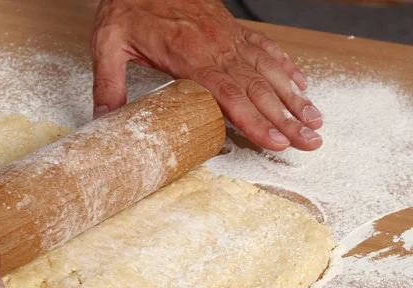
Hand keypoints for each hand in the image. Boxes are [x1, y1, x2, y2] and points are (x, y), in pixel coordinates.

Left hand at [91, 0, 323, 150]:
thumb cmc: (127, 6)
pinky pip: (265, 49)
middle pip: (260, 90)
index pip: (231, 96)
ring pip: (270, 71)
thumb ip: (108, 84)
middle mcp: (218, 48)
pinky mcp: (231, 29)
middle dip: (288, 119)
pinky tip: (300, 82)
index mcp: (191, 56)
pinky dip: (285, 67)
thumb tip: (105, 120)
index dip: (256, 122)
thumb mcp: (107, 44)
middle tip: (312, 142)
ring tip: (316, 120)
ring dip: (295, 98)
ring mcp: (229, 38)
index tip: (278, 141)